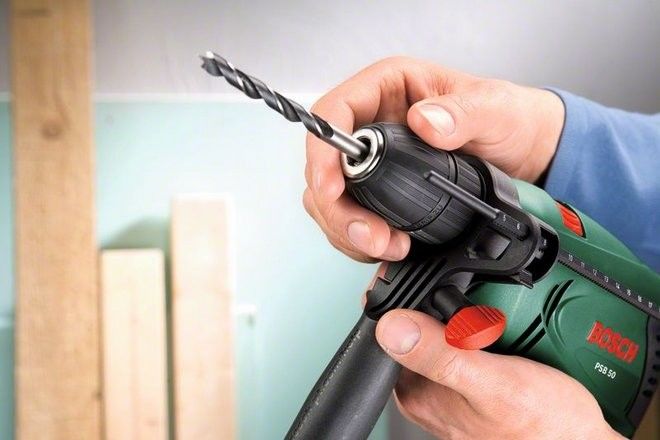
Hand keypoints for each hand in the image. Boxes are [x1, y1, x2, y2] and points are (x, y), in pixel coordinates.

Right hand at [303, 56, 563, 261]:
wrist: (524, 154)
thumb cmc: (506, 117)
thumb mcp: (493, 108)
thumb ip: (461, 113)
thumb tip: (423, 122)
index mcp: (387, 89)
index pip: (333, 113)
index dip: (323, 152)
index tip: (332, 187)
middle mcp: (373, 124)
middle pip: (326, 166)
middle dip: (338, 207)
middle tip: (369, 234)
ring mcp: (375, 161)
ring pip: (333, 199)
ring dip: (349, 230)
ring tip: (386, 246)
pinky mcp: (381, 192)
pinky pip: (353, 218)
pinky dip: (361, 240)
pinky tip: (387, 246)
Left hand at [375, 309, 623, 439]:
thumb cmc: (544, 428)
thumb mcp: (494, 384)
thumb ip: (441, 355)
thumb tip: (392, 326)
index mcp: (416, 392)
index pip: (393, 328)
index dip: (409, 297)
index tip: (440, 286)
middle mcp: (428, 388)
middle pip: (421, 321)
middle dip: (452, 305)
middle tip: (487, 324)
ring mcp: (452, 382)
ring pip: (450, 324)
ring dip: (477, 314)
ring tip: (506, 334)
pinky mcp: (475, 378)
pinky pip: (473, 338)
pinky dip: (493, 328)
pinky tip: (512, 339)